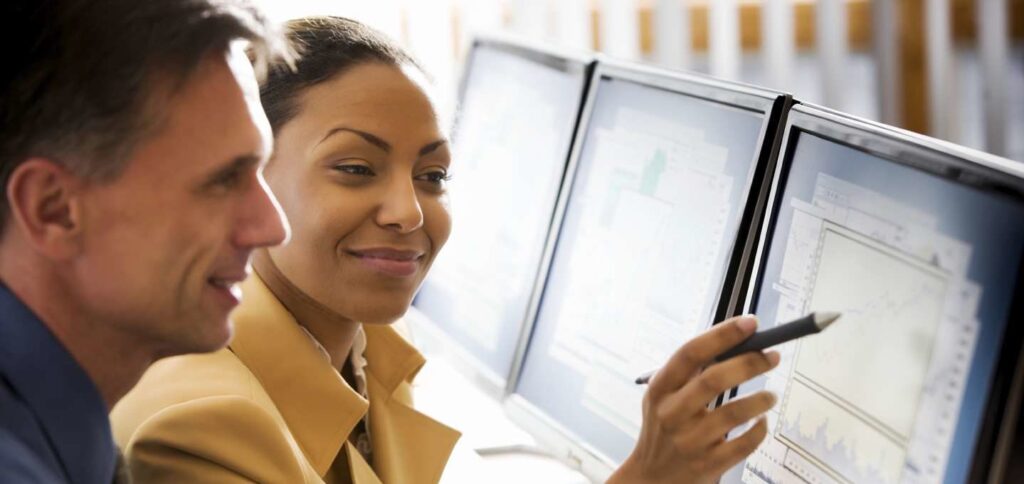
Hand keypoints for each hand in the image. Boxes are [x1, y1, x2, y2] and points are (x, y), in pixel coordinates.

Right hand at [607, 315, 779, 483]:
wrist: (652, 478)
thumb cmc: (664, 429)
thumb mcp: (663, 397)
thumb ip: (690, 373)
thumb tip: (735, 341)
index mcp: (660, 388)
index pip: (691, 353)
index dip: (722, 335)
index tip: (750, 323)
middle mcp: (672, 413)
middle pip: (714, 379)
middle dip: (749, 363)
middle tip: (772, 356)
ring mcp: (689, 441)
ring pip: (734, 413)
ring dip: (760, 399)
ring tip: (770, 395)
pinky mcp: (708, 465)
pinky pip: (744, 443)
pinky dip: (759, 429)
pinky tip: (761, 421)